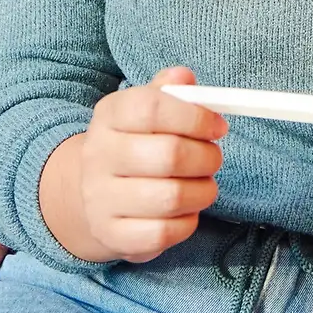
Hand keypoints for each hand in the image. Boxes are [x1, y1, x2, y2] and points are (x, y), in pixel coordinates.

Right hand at [70, 66, 227, 262]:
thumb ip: (171, 91)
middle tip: (214, 158)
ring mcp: (100, 199)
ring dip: (203, 191)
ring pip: (172, 197)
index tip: (218, 127)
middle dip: (207, 157)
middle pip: (169, 155)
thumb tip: (184, 77)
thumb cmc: (137, 142)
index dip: (195, 117)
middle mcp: (98, 155)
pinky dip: (187, 222)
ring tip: (203, 184)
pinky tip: (186, 210)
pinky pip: (164, 233)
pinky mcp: (112, 234)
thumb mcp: (147, 108)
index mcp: (110, 115)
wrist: (95, 191)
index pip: (152, 108)